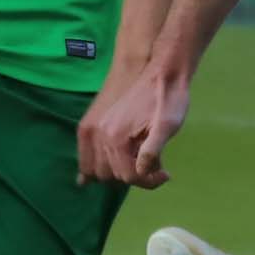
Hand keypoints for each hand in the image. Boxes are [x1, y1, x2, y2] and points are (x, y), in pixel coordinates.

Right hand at [79, 60, 186, 187]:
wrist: (163, 73)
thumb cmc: (169, 100)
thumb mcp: (167, 126)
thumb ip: (152, 151)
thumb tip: (140, 172)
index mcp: (117, 136)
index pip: (129, 175)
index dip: (150, 180)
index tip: (166, 174)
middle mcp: (100, 134)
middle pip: (111, 175)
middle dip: (133, 176)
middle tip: (153, 167)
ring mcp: (95, 129)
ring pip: (96, 169)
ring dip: (116, 172)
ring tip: (137, 162)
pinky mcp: (94, 124)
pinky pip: (85, 154)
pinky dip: (92, 166)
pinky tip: (90, 178)